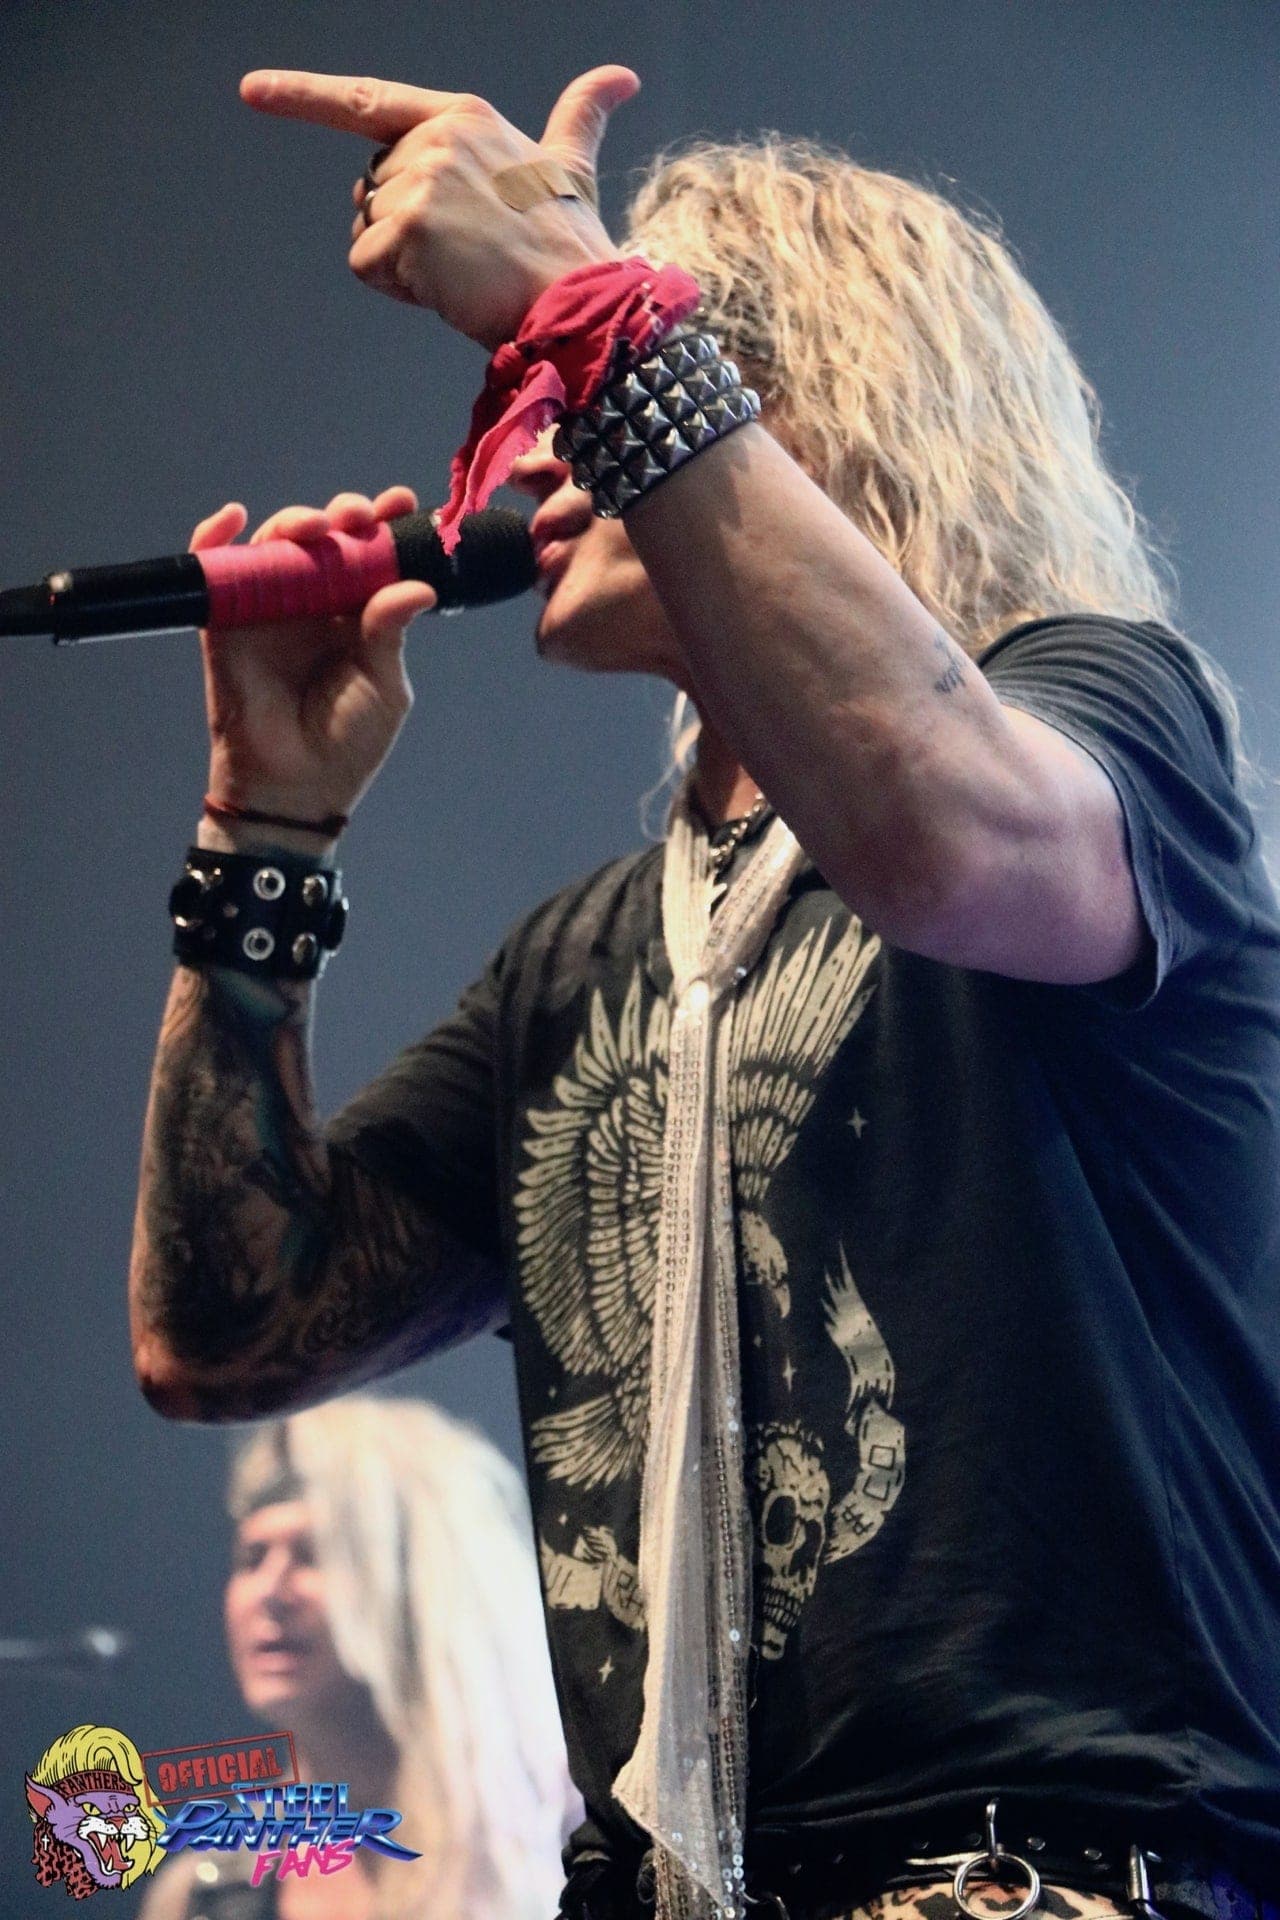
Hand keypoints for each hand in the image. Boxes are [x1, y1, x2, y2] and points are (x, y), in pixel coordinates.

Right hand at [191, 487, 435, 826]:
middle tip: (360, 518)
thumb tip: (417, 584)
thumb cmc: (347, 744)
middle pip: (326, 538)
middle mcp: (315, 604)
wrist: (295, 789)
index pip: (373, 556)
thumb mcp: (383, 685)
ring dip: (294, 522)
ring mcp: (269, 610)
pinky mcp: (225, 623)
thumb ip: (391, 632)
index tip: (403, 504)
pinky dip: (215, 537)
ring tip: (315, 527)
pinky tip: (234, 518)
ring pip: (277, 544)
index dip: (386, 525)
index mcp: (359, 614)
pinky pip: (214, 570)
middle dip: (345, 515)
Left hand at [239, 65, 639, 346]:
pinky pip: (368, 266)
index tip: (252, 90)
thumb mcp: (572, 165)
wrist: (582, 302)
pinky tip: (448, 288)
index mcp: (462, 116)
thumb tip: (622, 77)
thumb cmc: (574, 245)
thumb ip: (581, 115)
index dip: (304, 96)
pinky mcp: (409, 226)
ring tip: (466, 271)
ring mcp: (419, 180)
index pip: (368, 101)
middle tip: (470, 254)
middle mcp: (434, 138)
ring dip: (406, 264)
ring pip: (368, 231)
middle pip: (372, 190)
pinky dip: (399, 288)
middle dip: (406, 231)